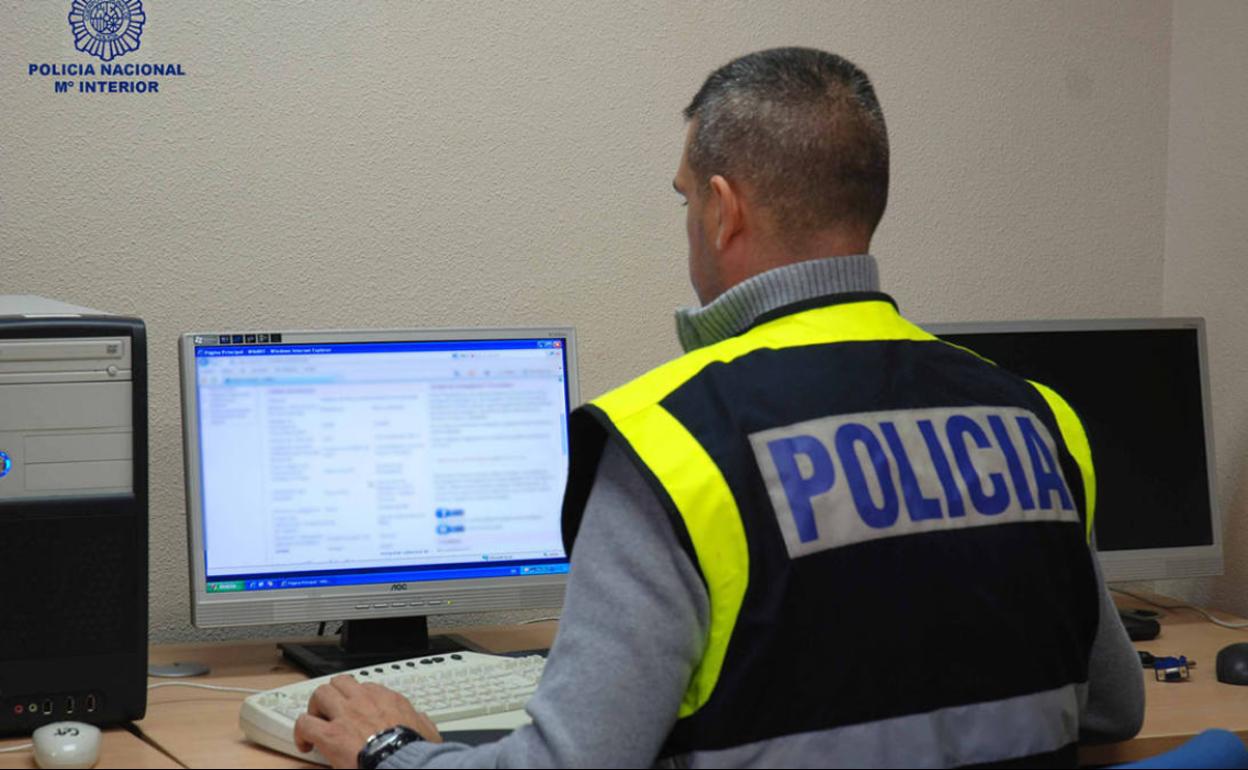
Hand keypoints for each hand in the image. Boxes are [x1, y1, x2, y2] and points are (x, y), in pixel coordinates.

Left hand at [293, 675, 441, 768]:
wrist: (402, 763)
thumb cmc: (413, 749)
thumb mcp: (426, 730)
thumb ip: (421, 720)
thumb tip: (422, 720)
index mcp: (388, 699)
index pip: (368, 687)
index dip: (359, 699)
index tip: (357, 711)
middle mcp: (364, 700)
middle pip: (341, 682)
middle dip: (334, 694)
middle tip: (332, 711)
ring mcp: (345, 714)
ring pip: (321, 693)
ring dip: (316, 707)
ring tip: (316, 722)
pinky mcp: (330, 734)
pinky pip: (305, 723)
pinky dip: (302, 731)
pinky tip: (305, 744)